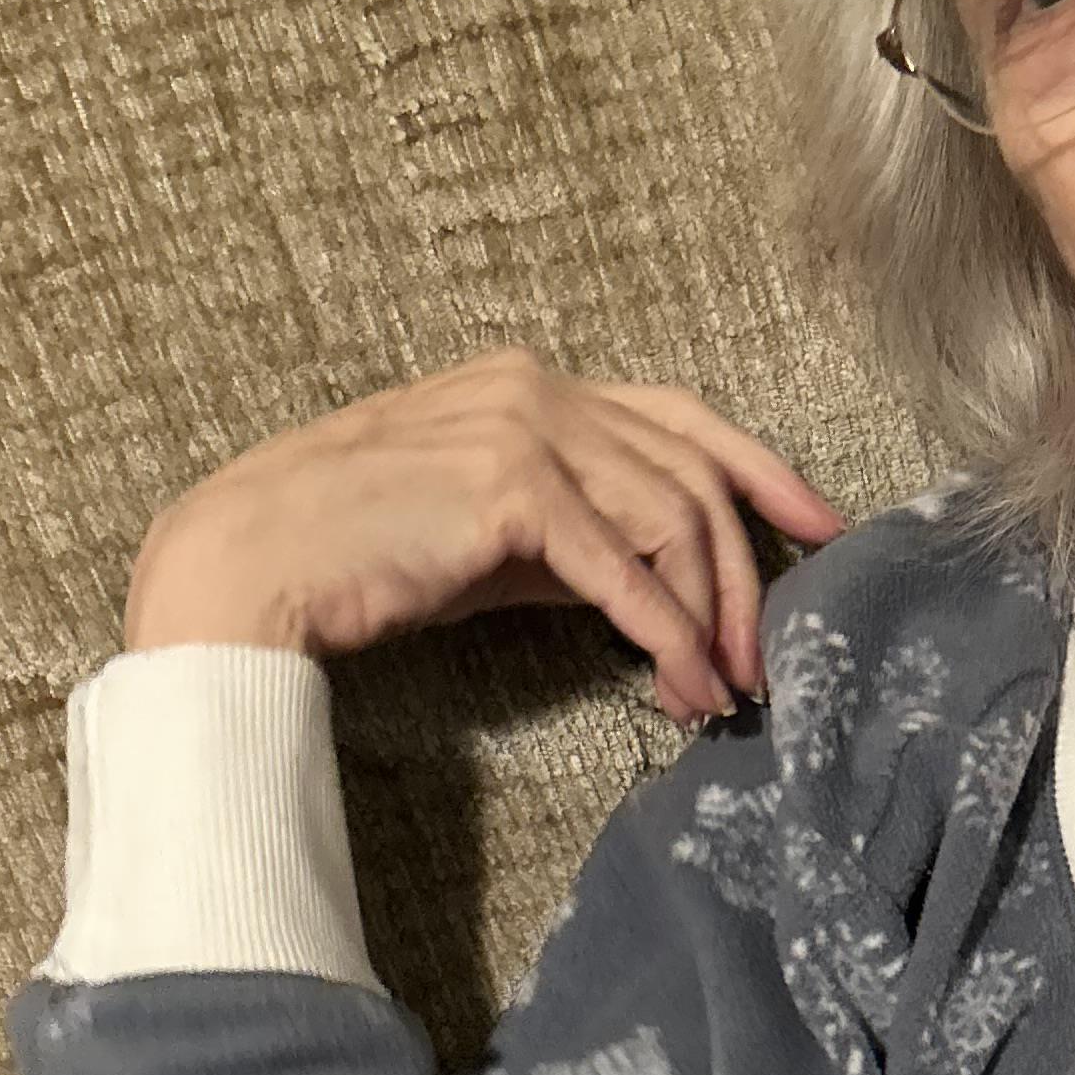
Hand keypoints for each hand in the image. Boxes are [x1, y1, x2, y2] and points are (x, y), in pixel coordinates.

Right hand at [125, 346, 845, 725]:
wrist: (251, 563)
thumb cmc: (361, 555)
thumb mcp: (490, 539)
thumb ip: (577, 538)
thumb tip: (664, 588)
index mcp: (534, 384)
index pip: (682, 418)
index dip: (764, 472)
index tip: (824, 530)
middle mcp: (537, 386)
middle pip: (694, 471)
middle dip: (746, 573)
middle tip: (768, 656)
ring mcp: (524, 426)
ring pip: (674, 517)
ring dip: (712, 616)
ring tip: (725, 690)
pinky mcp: (510, 487)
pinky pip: (624, 569)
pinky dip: (669, 635)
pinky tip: (687, 685)